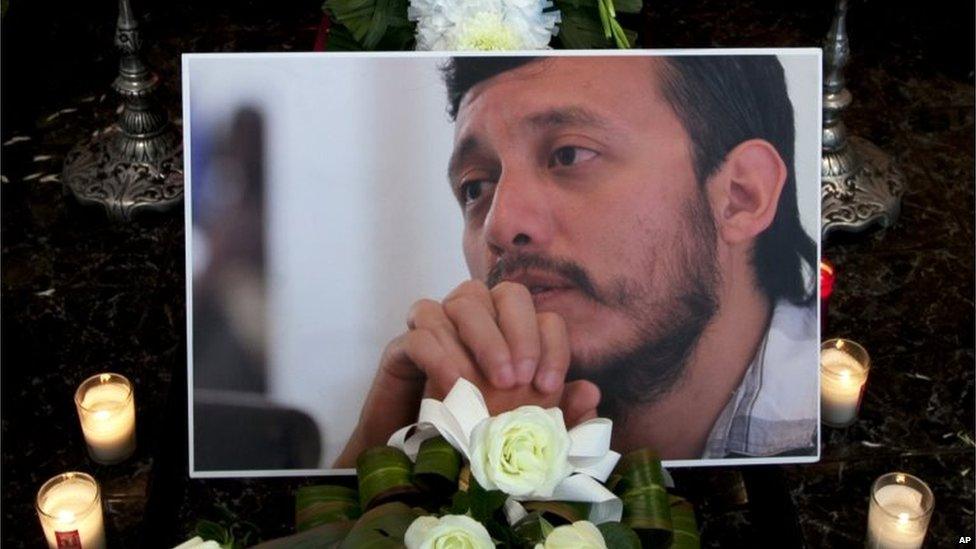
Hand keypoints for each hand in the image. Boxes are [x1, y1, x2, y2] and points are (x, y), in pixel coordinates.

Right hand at [334, 280, 599, 466]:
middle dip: (518, 332)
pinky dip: (440, 354)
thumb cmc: (476, 440)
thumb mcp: (526, 433)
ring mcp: (438, 328)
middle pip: (501, 293)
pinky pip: (420, 331)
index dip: (551, 345)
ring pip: (461, 301)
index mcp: (512, 335)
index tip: (549, 386)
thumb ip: (560, 416)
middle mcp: (477, 321)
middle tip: (520, 379)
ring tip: (492, 385)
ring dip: (483, 339)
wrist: (416, 464)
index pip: (541, 315)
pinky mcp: (402, 348)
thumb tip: (591, 393)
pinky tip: (455, 387)